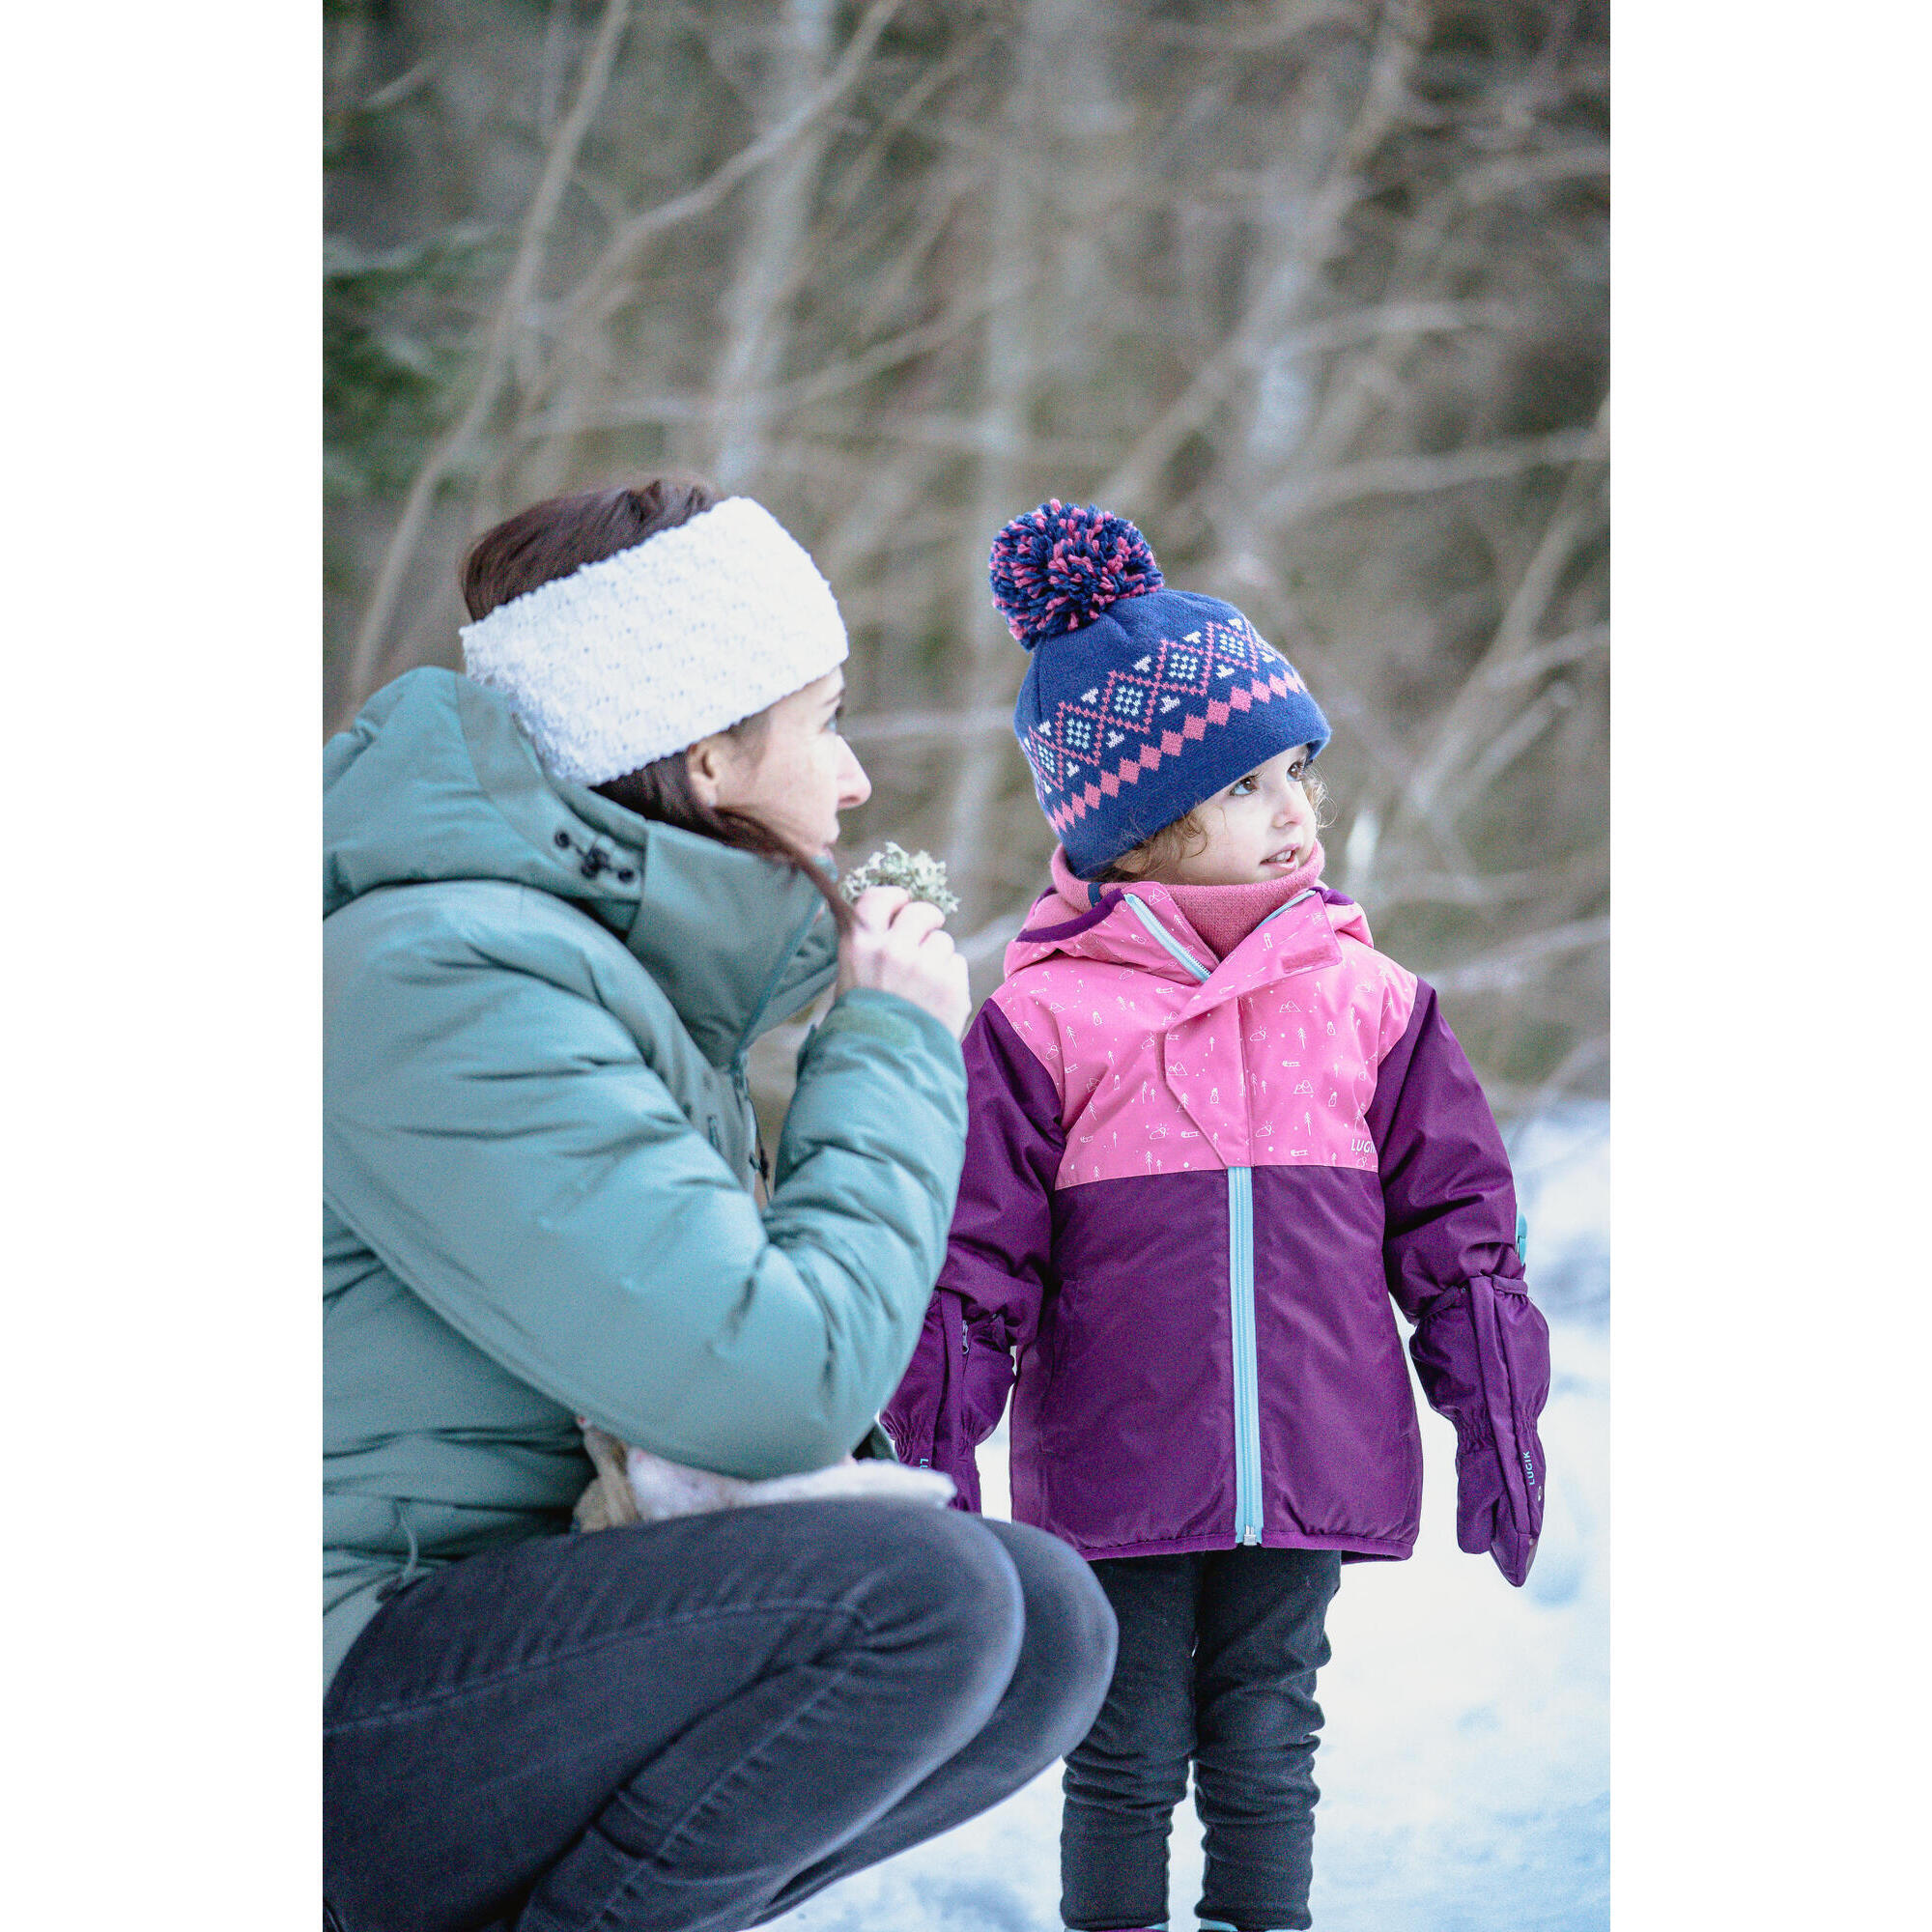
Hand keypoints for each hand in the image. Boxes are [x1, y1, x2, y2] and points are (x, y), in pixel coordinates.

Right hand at [836, 885, 971, 1037]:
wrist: (884, 1068)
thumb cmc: (860, 1027)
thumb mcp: (849, 981)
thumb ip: (867, 948)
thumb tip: (889, 921)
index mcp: (860, 945)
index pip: (879, 897)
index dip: (894, 897)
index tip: (901, 901)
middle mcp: (893, 949)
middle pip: (921, 911)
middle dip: (926, 919)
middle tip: (926, 932)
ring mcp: (926, 967)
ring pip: (942, 940)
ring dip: (937, 955)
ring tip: (924, 984)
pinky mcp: (953, 985)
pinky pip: (957, 964)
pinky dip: (950, 978)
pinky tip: (936, 999)